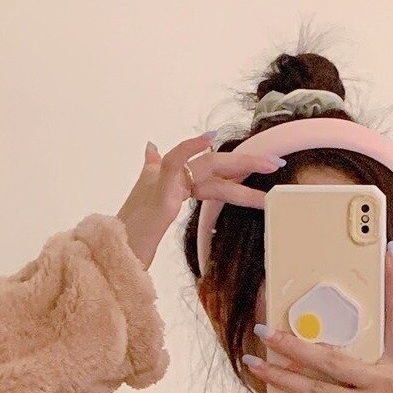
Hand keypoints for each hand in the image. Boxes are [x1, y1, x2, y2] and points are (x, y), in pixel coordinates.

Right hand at [115, 132, 284, 269]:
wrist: (114, 253)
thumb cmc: (132, 234)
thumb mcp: (149, 205)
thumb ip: (151, 172)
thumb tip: (149, 146)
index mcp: (175, 184)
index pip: (212, 172)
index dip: (238, 169)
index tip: (263, 169)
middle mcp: (170, 179)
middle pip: (216, 165)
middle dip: (248, 163)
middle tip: (277, 163)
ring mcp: (164, 185)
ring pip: (208, 166)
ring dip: (240, 165)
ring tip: (268, 166)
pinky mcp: (158, 195)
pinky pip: (174, 164)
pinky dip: (188, 148)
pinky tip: (208, 139)